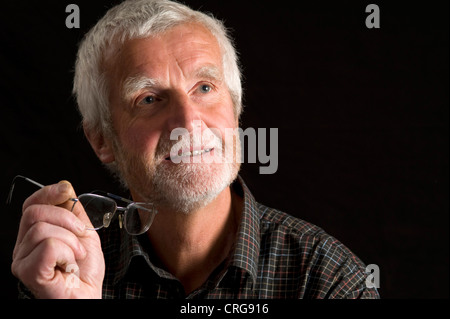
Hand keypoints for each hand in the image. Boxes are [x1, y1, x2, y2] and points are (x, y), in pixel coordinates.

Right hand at [11, 181, 104, 297]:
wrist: (88, 294)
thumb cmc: (84, 270)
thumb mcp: (83, 231)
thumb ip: (73, 210)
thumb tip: (65, 186)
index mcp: (33, 235)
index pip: (31, 204)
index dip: (48, 193)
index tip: (66, 191)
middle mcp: (22, 247)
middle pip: (34, 213)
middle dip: (66, 220)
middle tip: (80, 236)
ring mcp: (22, 260)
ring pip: (43, 229)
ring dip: (71, 241)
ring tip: (75, 256)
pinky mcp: (29, 272)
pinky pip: (48, 246)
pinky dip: (67, 253)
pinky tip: (69, 265)